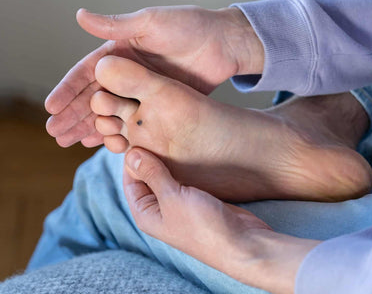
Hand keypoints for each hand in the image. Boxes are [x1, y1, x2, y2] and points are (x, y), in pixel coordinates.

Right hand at [44, 6, 263, 147]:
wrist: (223, 44)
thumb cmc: (189, 26)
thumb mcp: (151, 23)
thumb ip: (116, 25)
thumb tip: (79, 15)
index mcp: (120, 53)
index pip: (86, 74)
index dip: (68, 91)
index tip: (51, 108)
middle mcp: (126, 74)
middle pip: (92, 97)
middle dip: (72, 115)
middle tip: (55, 133)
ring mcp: (140, 92)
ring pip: (108, 112)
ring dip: (89, 126)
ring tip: (69, 142)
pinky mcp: (157, 106)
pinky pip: (132, 122)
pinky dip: (116, 132)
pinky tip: (101, 144)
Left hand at [123, 147, 319, 293]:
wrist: (241, 242)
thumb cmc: (203, 225)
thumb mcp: (172, 197)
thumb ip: (152, 174)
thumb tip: (131, 153)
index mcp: (145, 213)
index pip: (130, 180)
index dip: (133, 158)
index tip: (139, 135)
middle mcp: (159, 209)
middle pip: (148, 177)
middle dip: (151, 156)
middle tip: (155, 130)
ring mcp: (179, 204)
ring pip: (167, 176)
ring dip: (169, 159)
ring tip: (170, 135)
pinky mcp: (197, 199)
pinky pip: (184, 178)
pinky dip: (184, 165)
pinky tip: (187, 149)